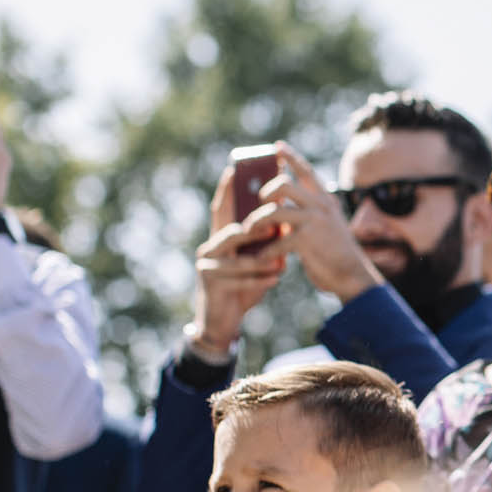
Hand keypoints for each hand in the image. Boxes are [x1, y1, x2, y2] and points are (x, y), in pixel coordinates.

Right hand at [192, 167, 286, 353]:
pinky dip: (260, 279)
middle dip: (253, 226)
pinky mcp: (212, 284)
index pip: (222, 209)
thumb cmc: (242, 288)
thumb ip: (264, 244)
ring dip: (261, 259)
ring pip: (238, 257)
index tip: (236, 167)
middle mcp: (209, 248)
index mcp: (220, 239)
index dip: (227, 189)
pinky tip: (277, 278)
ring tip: (280, 262)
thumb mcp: (256, 263)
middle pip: (230, 229)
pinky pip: (240, 279)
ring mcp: (207, 266)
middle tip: (273, 223)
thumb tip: (285, 221)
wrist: (223, 324)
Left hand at [250, 143, 382, 302]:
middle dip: (265, 192)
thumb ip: (308, 213)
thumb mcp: (327, 225)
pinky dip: (267, 251)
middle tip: (260, 204)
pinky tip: (262, 257)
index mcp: (325, 200)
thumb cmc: (336, 253)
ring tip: (249, 231)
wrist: (353, 275)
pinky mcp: (307, 240)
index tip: (277, 147)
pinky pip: (278, 241)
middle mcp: (320, 206)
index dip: (291, 156)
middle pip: (284, 184)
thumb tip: (281, 208)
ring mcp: (314, 221)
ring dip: (257, 221)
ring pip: (274, 211)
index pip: (307, 171)